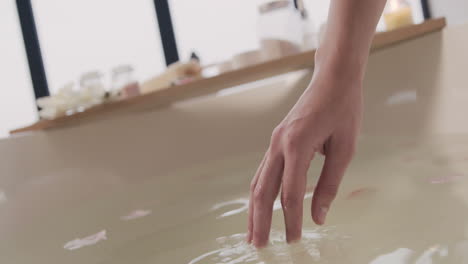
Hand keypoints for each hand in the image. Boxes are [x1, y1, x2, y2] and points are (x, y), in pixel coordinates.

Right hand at [247, 70, 362, 247]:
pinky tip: (259, 205)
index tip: (295, 241)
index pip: (290, 193)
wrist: (333, 79)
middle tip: (258, 246)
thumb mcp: (345, 148)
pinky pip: (263, 172)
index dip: (291, 220)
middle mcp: (278, 144)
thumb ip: (330, 184)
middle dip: (260, 220)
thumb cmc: (344, 110)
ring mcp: (274, 142)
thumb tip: (319, 217)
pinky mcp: (276, 141)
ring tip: (252, 232)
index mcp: (297, 145)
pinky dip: (259, 192)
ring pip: (258, 182)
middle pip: (263, 190)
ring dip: (254, 209)